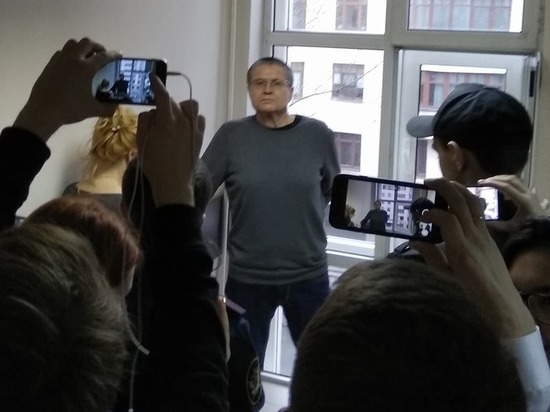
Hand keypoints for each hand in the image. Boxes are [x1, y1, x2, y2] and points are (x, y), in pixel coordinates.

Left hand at [13, 38, 119, 140]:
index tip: (120, 55)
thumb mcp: (92, 110)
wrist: (44, 110)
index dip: (114, 55)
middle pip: (87, 43)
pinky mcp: (51, 64)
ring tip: (86, 57)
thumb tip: (116, 107)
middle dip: (97, 46)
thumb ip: (107, 108)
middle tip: (102, 55)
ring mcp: (60, 60)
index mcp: (86, 68)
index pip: (104, 57)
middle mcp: (74, 59)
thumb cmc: (70, 109)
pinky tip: (72, 65)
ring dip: (82, 47)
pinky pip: (62, 52)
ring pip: (73, 43)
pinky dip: (70, 54)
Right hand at [136, 75, 204, 206]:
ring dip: (181, 107)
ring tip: (174, 117)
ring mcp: (194, 128)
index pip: (162, 96)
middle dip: (164, 104)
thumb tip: (152, 111)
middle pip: (174, 102)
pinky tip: (185, 125)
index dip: (157, 85)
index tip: (152, 77)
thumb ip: (145, 121)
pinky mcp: (200, 136)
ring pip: (190, 106)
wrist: (174, 183)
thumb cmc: (153, 164)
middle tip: (157, 116)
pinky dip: (192, 117)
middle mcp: (183, 121)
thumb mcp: (141, 141)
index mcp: (166, 121)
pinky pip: (199, 118)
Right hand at [410, 178, 534, 337]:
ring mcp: (485, 235)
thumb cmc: (470, 295)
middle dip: (445, 187)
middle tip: (427, 182)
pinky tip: (456, 201)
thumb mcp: (445, 279)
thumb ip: (430, 257)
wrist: (502, 304)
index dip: (431, 212)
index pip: (447, 219)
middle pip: (462, 202)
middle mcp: (475, 238)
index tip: (420, 214)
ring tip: (442, 184)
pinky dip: (466, 200)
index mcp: (461, 250)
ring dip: (457, 189)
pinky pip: (479, 212)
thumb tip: (415, 241)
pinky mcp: (489, 236)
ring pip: (473, 202)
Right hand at [478, 175, 544, 232]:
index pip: (506, 186)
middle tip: (484, 181)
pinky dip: (508, 182)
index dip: (493, 183)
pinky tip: (500, 186)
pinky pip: (518, 183)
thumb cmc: (527, 228)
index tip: (481, 183)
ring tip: (491, 181)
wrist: (543, 229)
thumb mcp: (510, 227)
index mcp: (523, 200)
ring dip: (502, 178)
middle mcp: (528, 193)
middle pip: (511, 179)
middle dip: (496, 178)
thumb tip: (481, 219)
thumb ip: (496, 224)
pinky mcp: (530, 193)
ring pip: (515, 179)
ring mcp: (530, 192)